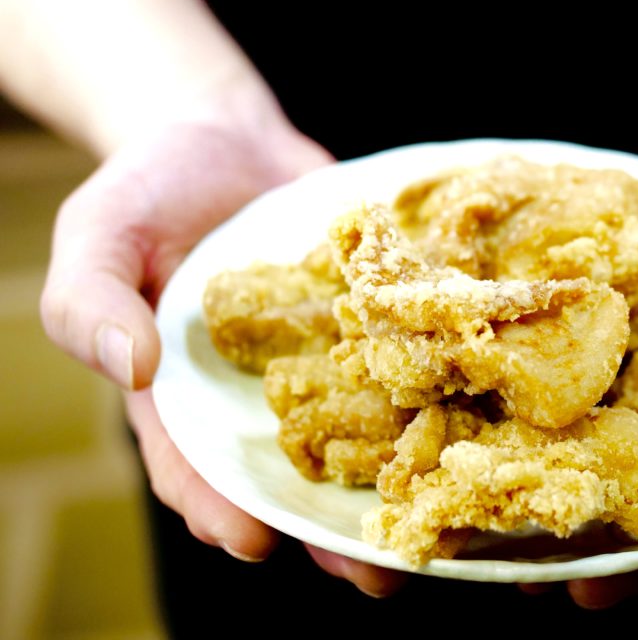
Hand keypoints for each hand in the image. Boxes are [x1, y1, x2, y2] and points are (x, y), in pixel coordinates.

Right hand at [39, 116, 407, 596]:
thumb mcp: (100, 234)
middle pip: (293, 477)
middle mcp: (262, 393)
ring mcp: (325, 359)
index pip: (195, 468)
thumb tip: (130, 366)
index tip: (254, 537)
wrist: (227, 135)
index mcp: (186, 396)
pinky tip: (478, 419)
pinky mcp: (376, 320)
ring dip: (399, 482)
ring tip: (439, 527)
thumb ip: (91, 301)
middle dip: (329, 528)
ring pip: (362, 435)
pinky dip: (437, 390)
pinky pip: (406, 360)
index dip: (221, 508)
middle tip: (376, 571)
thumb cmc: (151, 186)